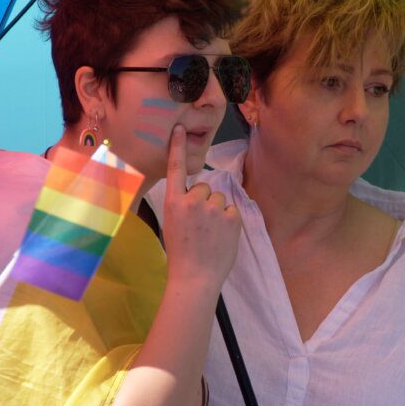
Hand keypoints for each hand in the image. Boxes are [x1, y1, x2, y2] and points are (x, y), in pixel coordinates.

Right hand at [163, 124, 241, 288]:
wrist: (195, 277)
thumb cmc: (181, 253)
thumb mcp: (172, 223)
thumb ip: (183, 205)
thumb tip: (197, 193)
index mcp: (173, 202)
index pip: (176, 169)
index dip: (178, 147)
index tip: (180, 128)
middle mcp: (193, 200)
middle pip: (205, 187)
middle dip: (205, 201)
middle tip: (200, 225)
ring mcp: (213, 208)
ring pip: (220, 198)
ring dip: (218, 211)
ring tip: (210, 233)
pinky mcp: (231, 217)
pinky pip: (232, 210)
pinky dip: (229, 221)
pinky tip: (221, 236)